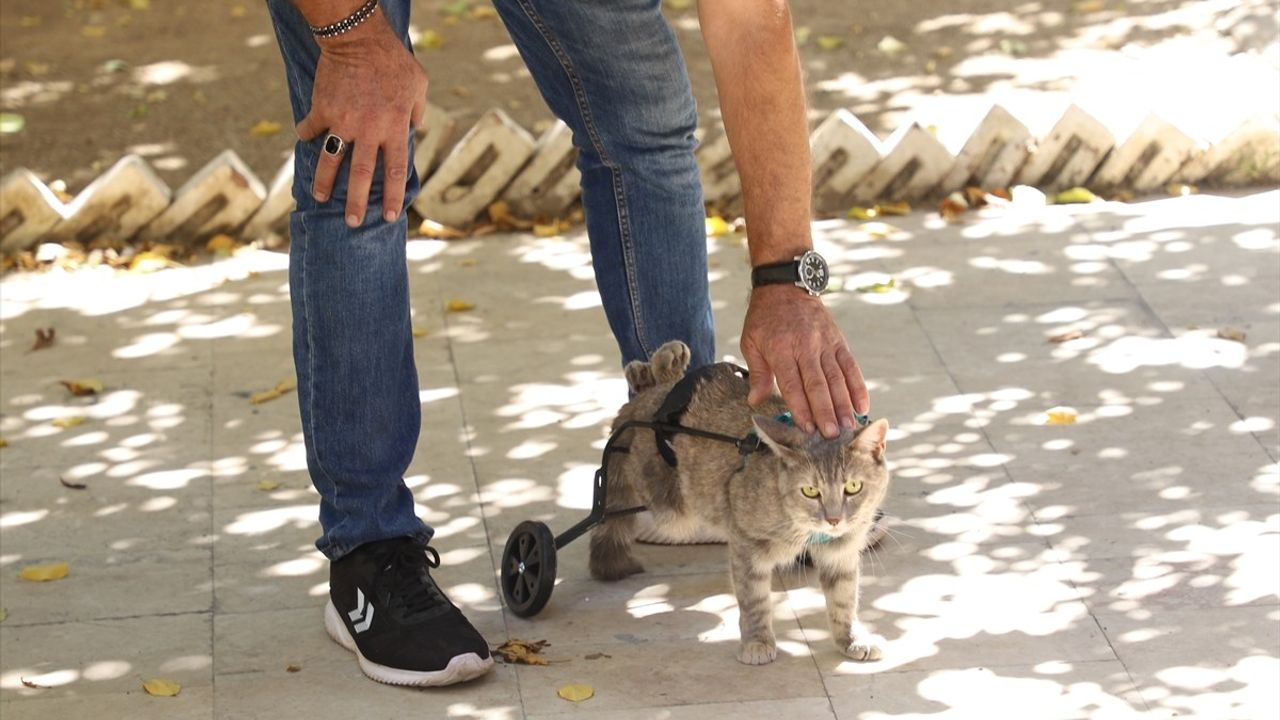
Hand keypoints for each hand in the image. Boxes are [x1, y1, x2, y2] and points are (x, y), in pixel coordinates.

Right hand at [296, 15, 426, 225]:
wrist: (358, 39)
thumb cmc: (394, 61)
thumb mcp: (419, 86)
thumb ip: (417, 112)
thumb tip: (413, 130)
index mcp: (394, 128)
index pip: (394, 172)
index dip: (390, 196)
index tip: (387, 216)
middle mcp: (368, 131)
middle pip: (360, 176)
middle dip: (355, 203)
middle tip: (351, 222)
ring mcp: (343, 122)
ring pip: (330, 160)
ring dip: (323, 181)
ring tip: (318, 196)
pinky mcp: (322, 109)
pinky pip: (310, 128)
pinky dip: (306, 133)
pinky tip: (304, 137)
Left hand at [740, 285, 868, 437]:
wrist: (785, 286)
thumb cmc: (765, 318)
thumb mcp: (752, 342)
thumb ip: (758, 374)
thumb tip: (755, 402)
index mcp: (781, 349)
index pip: (792, 383)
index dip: (800, 406)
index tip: (807, 427)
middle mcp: (806, 346)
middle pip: (818, 384)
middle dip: (825, 411)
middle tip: (832, 434)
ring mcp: (825, 343)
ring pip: (837, 377)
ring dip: (844, 403)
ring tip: (848, 425)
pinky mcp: (838, 340)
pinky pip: (850, 366)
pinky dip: (858, 386)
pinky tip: (862, 405)